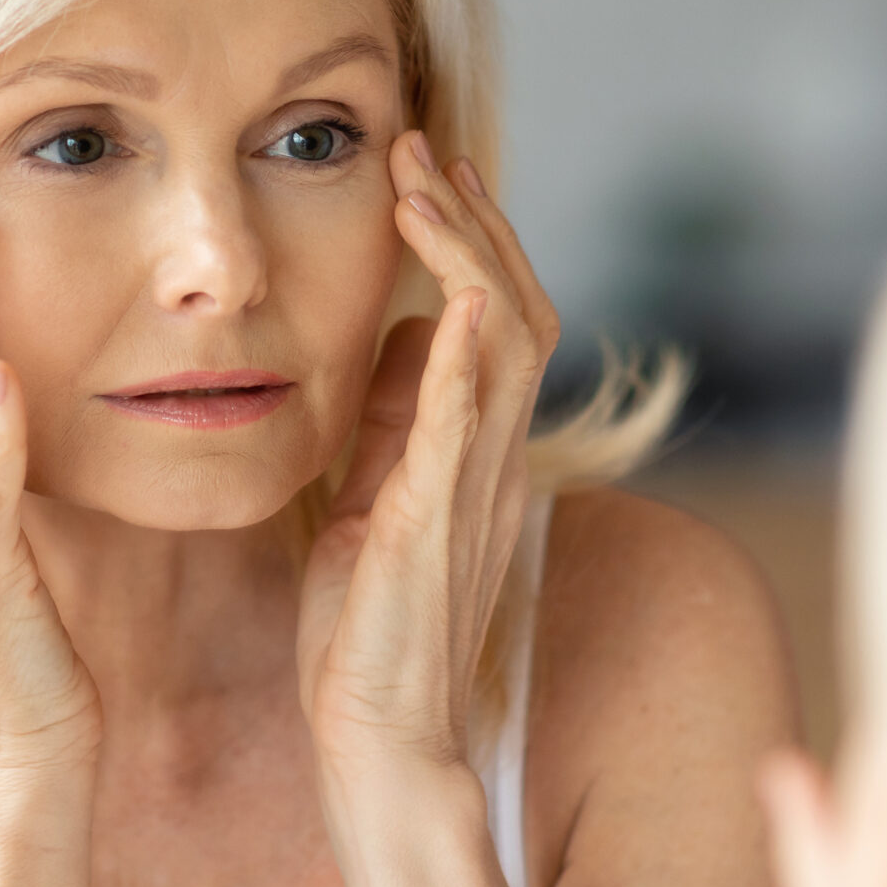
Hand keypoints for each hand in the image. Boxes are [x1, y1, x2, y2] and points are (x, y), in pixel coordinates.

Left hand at [296, 134, 560, 783]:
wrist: (379, 739)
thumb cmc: (370, 633)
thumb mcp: (375, 498)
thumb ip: (397, 423)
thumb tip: (405, 335)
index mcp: (477, 453)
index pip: (497, 320)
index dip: (470, 240)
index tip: (425, 172)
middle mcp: (494, 460)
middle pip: (517, 308)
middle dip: (471, 222)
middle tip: (420, 147)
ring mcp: (472, 490)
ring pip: (506, 344)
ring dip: (465, 258)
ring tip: (423, 189)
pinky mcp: (432, 525)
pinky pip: (463, 427)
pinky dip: (463, 360)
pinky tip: (452, 298)